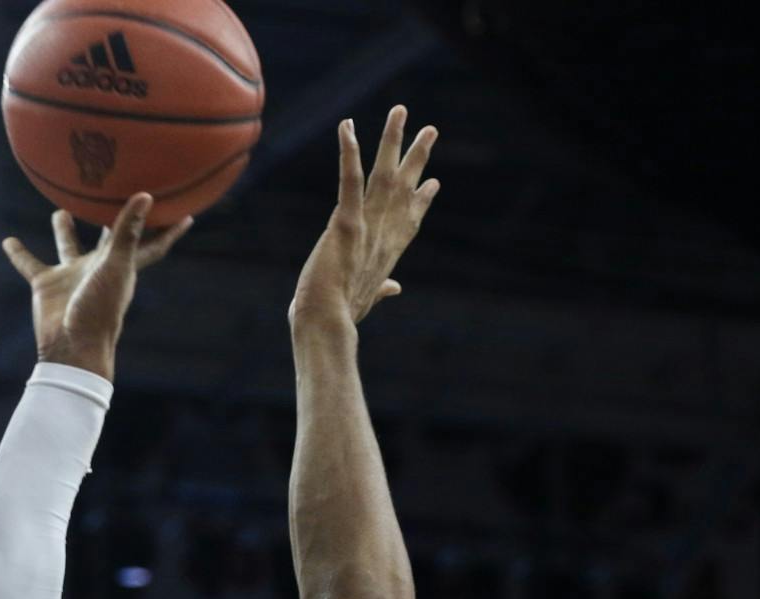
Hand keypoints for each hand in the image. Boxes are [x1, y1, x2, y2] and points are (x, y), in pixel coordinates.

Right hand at [3, 194, 192, 379]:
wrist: (70, 347)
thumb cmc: (100, 309)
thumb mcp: (115, 266)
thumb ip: (127, 232)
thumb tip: (146, 195)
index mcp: (122, 266)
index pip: (150, 244)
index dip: (168, 230)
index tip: (186, 212)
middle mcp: (98, 268)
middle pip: (107, 239)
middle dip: (111, 220)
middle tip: (112, 194)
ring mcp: (72, 277)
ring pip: (68, 246)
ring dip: (65, 231)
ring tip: (62, 209)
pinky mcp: (47, 286)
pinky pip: (30, 265)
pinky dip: (20, 253)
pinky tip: (8, 241)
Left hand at [291, 106, 439, 331]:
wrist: (326, 326)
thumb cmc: (340, 318)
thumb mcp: (365, 300)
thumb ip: (380, 290)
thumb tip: (393, 289)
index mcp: (387, 251)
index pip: (409, 219)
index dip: (421, 200)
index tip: (433, 183)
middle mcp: (384, 233)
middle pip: (405, 187)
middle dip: (417, 157)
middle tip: (430, 128)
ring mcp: (368, 225)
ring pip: (384, 174)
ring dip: (392, 139)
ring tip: (400, 110)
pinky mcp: (346, 223)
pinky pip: (349, 180)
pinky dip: (349, 152)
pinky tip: (347, 126)